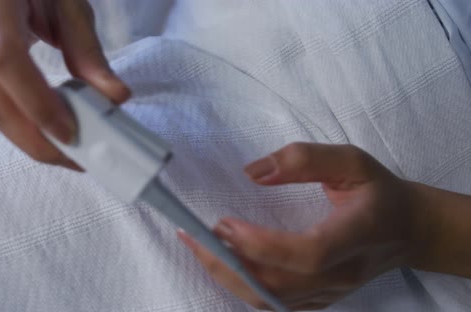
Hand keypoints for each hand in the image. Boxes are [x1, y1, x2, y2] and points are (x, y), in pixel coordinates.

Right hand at [0, 0, 130, 169]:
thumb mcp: (69, 3)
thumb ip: (88, 50)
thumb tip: (116, 98)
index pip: (7, 60)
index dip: (37, 103)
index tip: (70, 133)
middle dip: (35, 139)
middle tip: (76, 160)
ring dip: (28, 137)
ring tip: (66, 153)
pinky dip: (20, 122)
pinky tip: (46, 133)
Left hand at [178, 143, 423, 310]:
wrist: (410, 230)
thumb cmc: (379, 192)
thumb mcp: (351, 161)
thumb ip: (304, 160)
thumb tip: (252, 172)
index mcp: (355, 235)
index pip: (307, 254)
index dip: (262, 244)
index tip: (224, 223)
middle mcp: (342, 273)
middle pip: (279, 285)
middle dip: (228, 264)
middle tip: (193, 237)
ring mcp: (330, 293)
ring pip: (272, 300)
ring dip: (229, 278)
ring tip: (200, 249)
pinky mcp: (320, 299)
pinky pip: (276, 303)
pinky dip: (244, 287)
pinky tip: (224, 265)